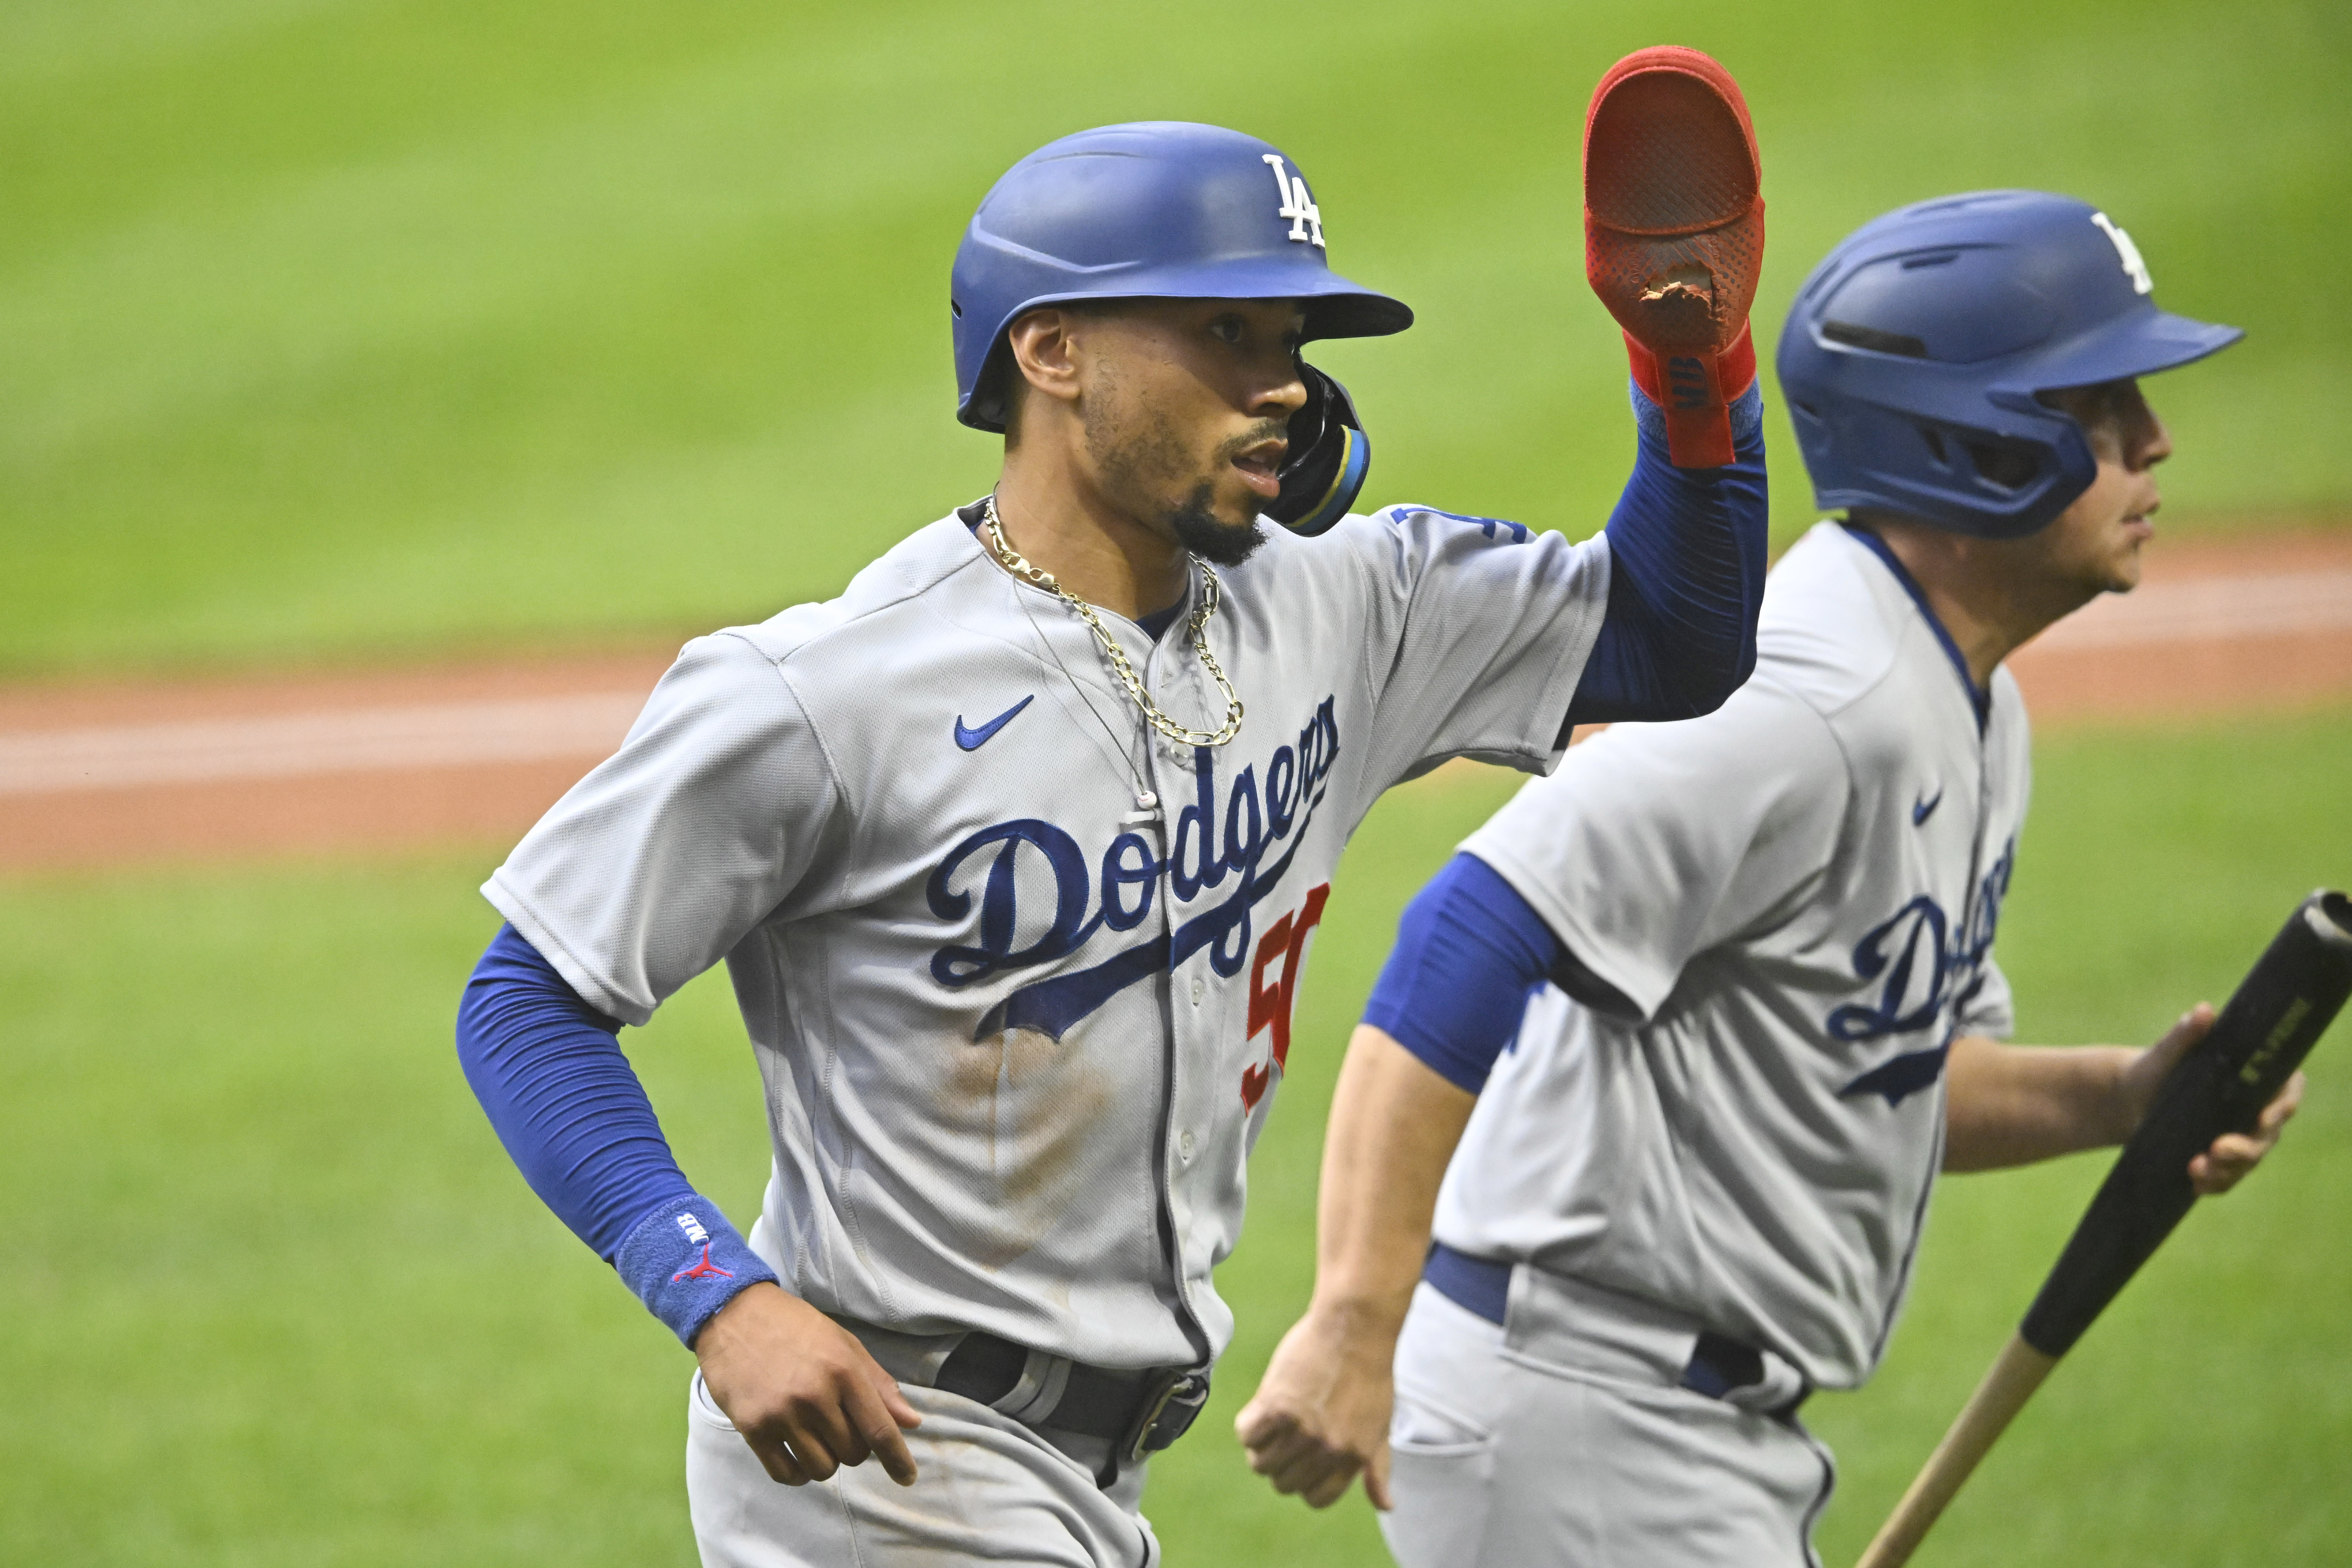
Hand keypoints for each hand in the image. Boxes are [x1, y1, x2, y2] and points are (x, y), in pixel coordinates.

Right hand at [693, 1282, 922, 1485]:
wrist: (734, 1315)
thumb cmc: (796, 1328)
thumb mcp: (845, 1344)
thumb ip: (879, 1385)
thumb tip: (912, 1422)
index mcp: (843, 1370)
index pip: (879, 1429)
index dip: (897, 1459)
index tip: (907, 1478)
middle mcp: (814, 1395)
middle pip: (852, 1453)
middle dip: (854, 1447)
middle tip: (840, 1424)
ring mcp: (781, 1414)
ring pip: (822, 1468)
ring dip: (826, 1460)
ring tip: (816, 1435)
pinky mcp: (752, 1429)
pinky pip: (786, 1474)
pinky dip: (798, 1473)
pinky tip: (797, 1454)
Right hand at [1234, 1303, 1399, 1510]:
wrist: (1355, 1326)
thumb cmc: (1368, 1372)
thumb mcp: (1380, 1426)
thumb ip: (1377, 1469)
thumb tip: (1386, 1507)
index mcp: (1352, 1458)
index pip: (1316, 1498)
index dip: (1305, 1480)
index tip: (1303, 1457)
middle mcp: (1327, 1449)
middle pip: (1284, 1484)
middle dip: (1282, 1463)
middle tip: (1287, 1431)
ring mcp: (1301, 1429)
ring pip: (1261, 1464)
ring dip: (1262, 1446)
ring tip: (1274, 1418)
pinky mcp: (1275, 1405)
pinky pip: (1246, 1434)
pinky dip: (1249, 1424)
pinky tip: (1264, 1404)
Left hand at [2119, 1004, 2305, 1195]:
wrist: (2129, 1097)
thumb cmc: (2154, 1066)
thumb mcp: (2166, 1051)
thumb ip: (2186, 1034)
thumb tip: (2203, 1011)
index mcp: (2253, 1078)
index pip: (2287, 1090)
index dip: (2284, 1104)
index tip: (2264, 1116)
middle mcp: (2254, 1109)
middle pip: (2266, 1134)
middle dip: (2246, 1147)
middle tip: (2217, 1149)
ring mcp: (2239, 1136)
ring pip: (2248, 1160)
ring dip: (2227, 1170)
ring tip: (2196, 1169)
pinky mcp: (2220, 1158)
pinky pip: (2226, 1177)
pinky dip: (2213, 1183)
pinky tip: (2196, 1185)